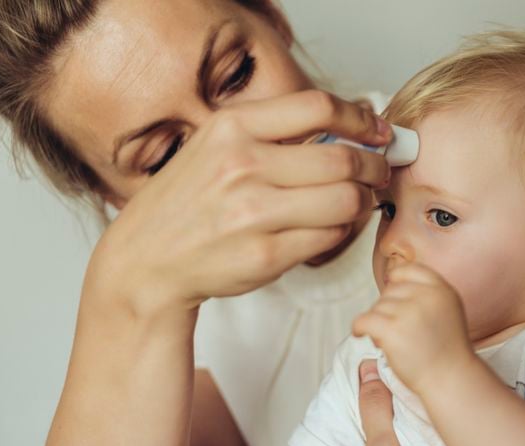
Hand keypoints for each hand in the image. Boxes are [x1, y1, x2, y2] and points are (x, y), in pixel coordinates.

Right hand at [88, 90, 391, 317]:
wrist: (146, 260)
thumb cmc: (187, 202)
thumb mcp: (215, 146)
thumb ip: (271, 133)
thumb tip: (346, 128)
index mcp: (232, 129)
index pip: (317, 107)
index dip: (360, 118)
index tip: (377, 132)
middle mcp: (242, 166)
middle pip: (342, 158)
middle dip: (373, 167)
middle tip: (379, 172)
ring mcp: (253, 213)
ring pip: (345, 201)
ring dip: (362, 202)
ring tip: (357, 202)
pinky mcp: (266, 256)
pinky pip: (330, 237)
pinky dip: (341, 232)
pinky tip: (331, 228)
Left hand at [351, 263, 474, 393]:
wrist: (451, 380)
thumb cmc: (446, 351)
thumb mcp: (447, 311)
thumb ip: (426, 294)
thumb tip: (390, 279)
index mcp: (442, 290)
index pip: (410, 270)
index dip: (397, 280)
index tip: (392, 293)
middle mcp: (426, 296)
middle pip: (390, 291)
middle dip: (388, 309)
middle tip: (397, 331)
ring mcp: (409, 312)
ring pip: (377, 307)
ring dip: (378, 323)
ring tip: (392, 341)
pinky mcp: (392, 330)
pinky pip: (363, 319)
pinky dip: (359, 327)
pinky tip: (361, 334)